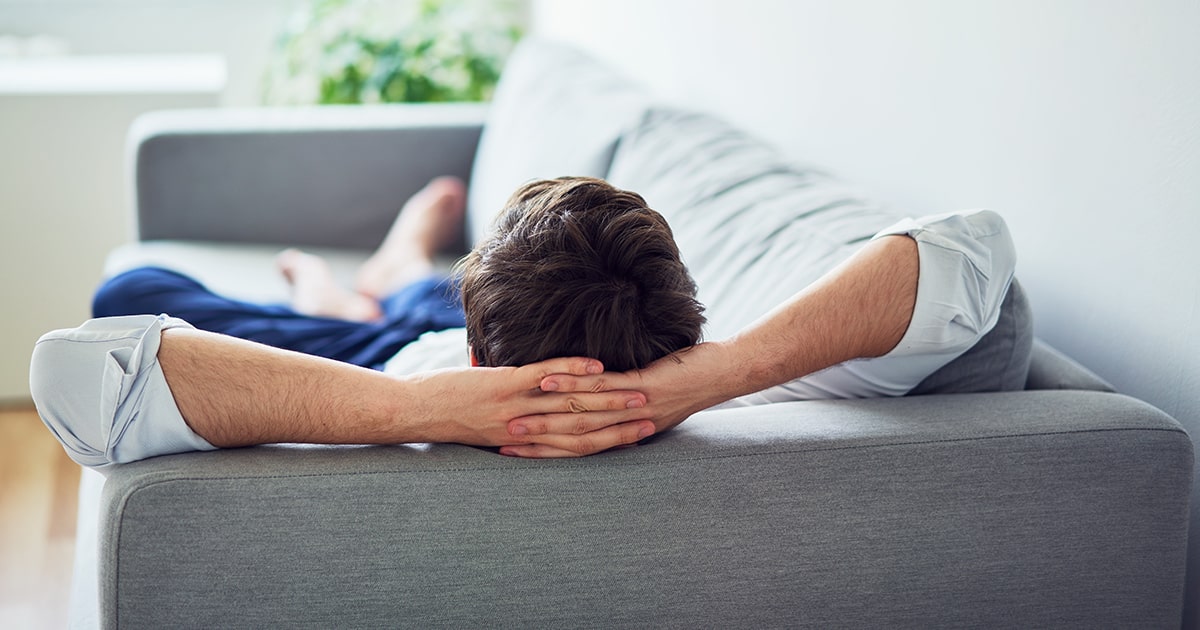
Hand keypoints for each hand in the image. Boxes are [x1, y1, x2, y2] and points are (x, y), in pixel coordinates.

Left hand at [408, 356, 655, 451]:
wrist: (413, 414)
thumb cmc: (447, 419)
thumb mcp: (486, 429)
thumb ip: (516, 423)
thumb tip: (535, 416)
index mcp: (524, 442)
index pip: (576, 446)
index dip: (611, 441)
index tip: (640, 435)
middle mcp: (524, 430)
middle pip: (581, 428)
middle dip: (620, 422)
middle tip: (653, 416)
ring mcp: (514, 407)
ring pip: (569, 404)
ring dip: (607, 397)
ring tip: (638, 392)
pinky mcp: (502, 386)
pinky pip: (543, 377)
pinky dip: (572, 371)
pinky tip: (596, 366)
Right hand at [500, 342, 739, 457]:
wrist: (720, 376)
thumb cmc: (684, 383)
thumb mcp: (647, 398)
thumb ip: (617, 406)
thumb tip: (591, 404)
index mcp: (624, 434)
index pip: (575, 449)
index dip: (542, 451)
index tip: (510, 452)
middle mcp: (626, 428)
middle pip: (572, 439)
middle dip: (536, 440)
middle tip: (501, 441)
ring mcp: (633, 407)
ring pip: (581, 415)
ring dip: (544, 416)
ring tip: (511, 416)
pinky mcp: (643, 386)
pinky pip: (601, 387)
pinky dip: (570, 382)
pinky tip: (545, 380)